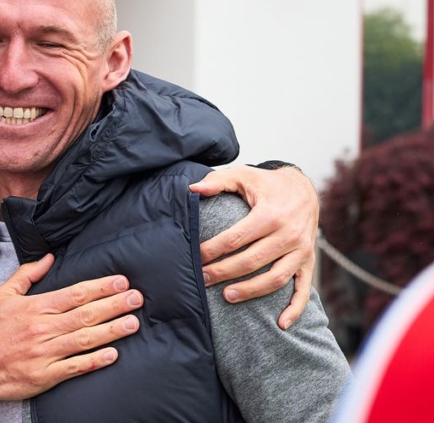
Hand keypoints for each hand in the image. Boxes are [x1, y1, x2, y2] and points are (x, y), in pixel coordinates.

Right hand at [0, 254, 141, 405]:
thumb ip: (27, 274)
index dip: (100, 288)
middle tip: (136, 298)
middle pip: (85, 314)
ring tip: (132, 323)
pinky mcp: (45, 375)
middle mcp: (42, 328)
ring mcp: (45, 353)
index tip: (120, 281)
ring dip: (111, 331)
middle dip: (113, 305)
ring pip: (84, 339)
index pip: (74, 294)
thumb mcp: (4, 294)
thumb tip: (49, 257)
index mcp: (35, 307)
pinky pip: (75, 367)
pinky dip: (95, 361)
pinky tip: (113, 354)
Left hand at [190, 164, 318, 328]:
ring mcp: (301, 250)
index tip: (195, 257)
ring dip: (251, 291)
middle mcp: (288, 234)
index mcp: (270, 214)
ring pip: (275, 278)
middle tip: (202, 279)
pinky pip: (304, 289)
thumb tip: (192, 190)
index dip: (213, 249)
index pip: (236, 238)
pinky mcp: (309, 261)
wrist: (304, 189)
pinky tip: (281, 324)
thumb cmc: (267, 184)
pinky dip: (295, 309)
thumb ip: (217, 182)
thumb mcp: (242, 176)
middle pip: (252, 261)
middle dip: (224, 272)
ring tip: (227, 296)